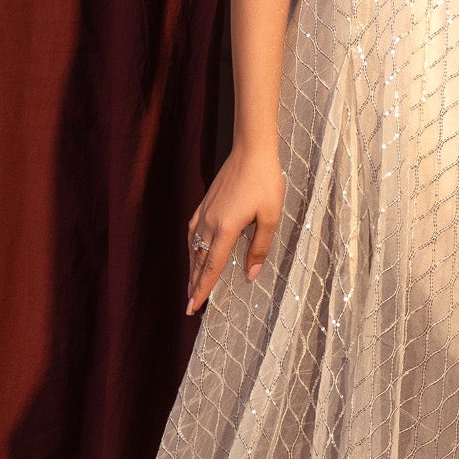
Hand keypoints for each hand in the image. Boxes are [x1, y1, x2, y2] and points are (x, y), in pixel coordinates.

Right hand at [185, 143, 284, 313]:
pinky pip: (194, 231)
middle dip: (194, 284)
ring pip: (194, 247)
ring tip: (191, 284)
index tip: (193, 307)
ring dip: (192, 267)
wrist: (251, 150)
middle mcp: (210, 223)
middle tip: (189, 305)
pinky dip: (192, 247)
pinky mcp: (206, 203)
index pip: (212, 267)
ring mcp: (206, 212)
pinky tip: (193, 250)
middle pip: (199, 260)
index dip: (203, 289)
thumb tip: (251, 274)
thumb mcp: (270, 217)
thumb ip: (259, 247)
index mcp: (226, 229)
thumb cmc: (265, 182)